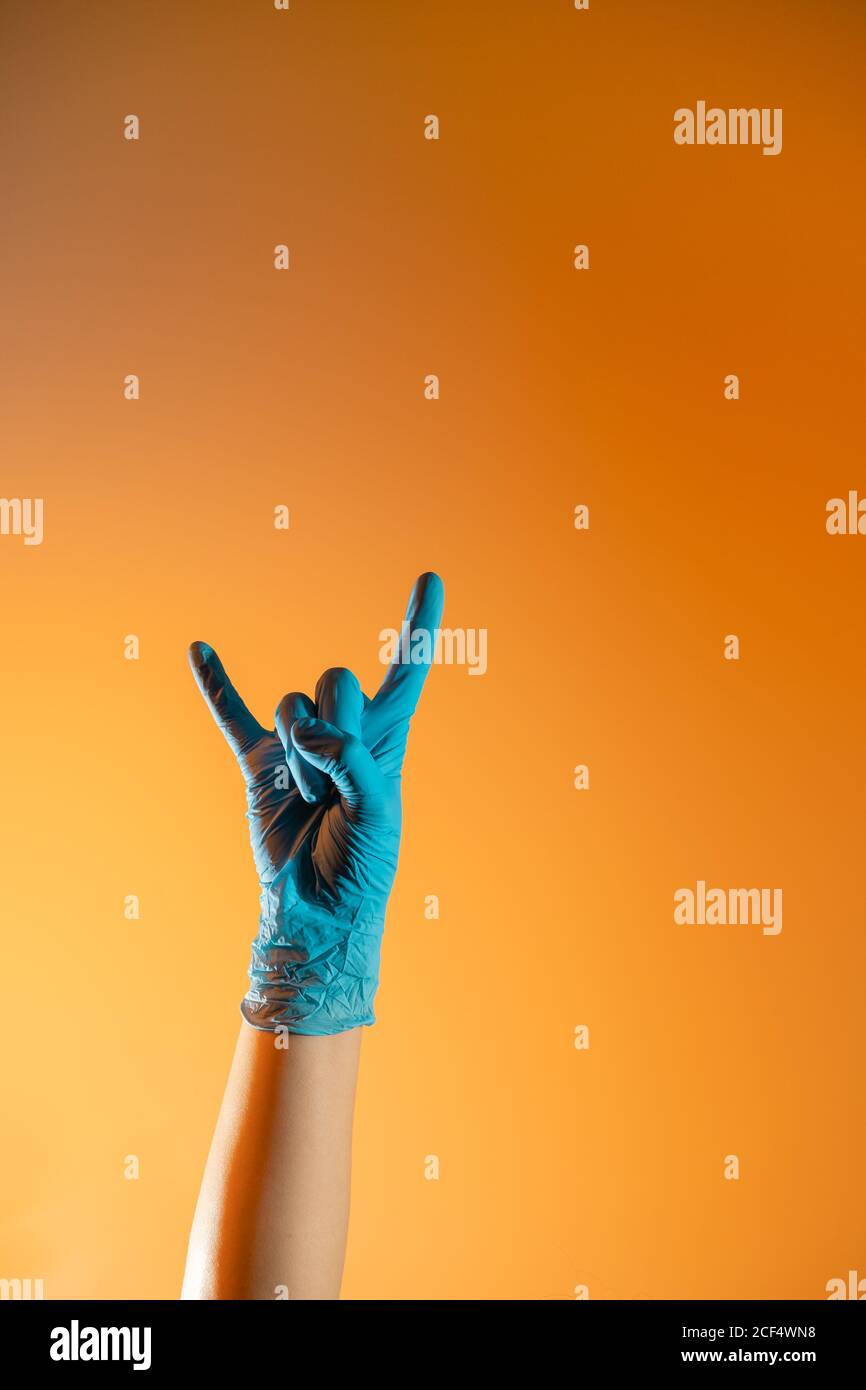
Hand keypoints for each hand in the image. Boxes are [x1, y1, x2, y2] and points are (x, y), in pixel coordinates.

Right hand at [188, 572, 443, 1035]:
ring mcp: (298, 747)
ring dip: (302, 758)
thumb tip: (309, 732)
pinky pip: (233, 717)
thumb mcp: (377, 811)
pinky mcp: (259, 765)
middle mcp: (343, 733)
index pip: (406, 671)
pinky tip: (198, 650)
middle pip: (337, 681)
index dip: (419, 625)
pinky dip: (216, 685)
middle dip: (337, 723)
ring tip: (310, 800)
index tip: (431, 577)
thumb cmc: (362, 867)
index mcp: (386, 740)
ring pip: (294, 707)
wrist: (319, 912)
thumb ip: (351, 760)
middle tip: (336, 778)